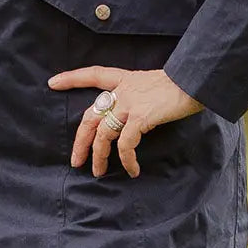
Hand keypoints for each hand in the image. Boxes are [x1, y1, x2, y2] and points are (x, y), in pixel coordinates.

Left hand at [47, 66, 203, 177]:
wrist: (195, 79)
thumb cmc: (181, 84)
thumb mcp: (153, 87)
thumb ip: (140, 101)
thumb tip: (137, 123)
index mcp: (124, 79)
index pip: (92, 75)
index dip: (71, 78)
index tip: (52, 82)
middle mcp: (122, 90)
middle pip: (90, 116)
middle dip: (80, 141)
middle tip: (75, 161)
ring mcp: (130, 103)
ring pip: (103, 134)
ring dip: (99, 156)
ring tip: (99, 173)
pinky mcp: (140, 117)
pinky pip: (125, 144)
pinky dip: (126, 160)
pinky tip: (131, 170)